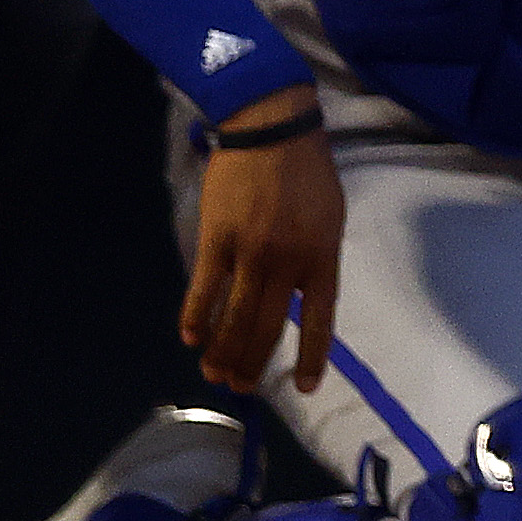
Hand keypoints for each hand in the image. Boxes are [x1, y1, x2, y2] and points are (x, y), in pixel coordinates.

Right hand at [181, 90, 341, 395]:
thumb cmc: (308, 173)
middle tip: (240, 388)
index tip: (303, 388)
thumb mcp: (330, 218)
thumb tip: (298, 299)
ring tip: (215, 374)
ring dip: (222, 351)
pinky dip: (196, 317)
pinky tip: (191, 338)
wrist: (273, 131)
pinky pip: (204, 288)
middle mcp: (287, 261)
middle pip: (267, 327)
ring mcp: (250, 252)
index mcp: (323, 256)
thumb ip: (316, 260)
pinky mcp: (216, 240)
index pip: (318, 319)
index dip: (310, 356)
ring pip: (233, 317)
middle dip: (252, 363)